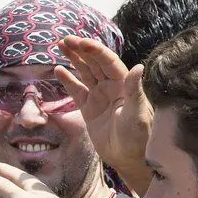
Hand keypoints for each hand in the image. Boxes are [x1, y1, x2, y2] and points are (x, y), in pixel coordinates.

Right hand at [55, 36, 152, 190]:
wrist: (129, 158)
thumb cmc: (138, 137)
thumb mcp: (137, 114)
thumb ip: (135, 91)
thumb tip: (138, 67)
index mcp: (123, 84)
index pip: (107, 61)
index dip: (94, 50)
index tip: (80, 42)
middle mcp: (111, 87)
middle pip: (94, 63)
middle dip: (80, 50)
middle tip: (65, 40)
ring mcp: (99, 97)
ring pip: (84, 73)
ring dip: (74, 59)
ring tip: (61, 46)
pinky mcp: (89, 109)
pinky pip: (77, 91)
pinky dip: (68, 80)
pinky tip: (58, 70)